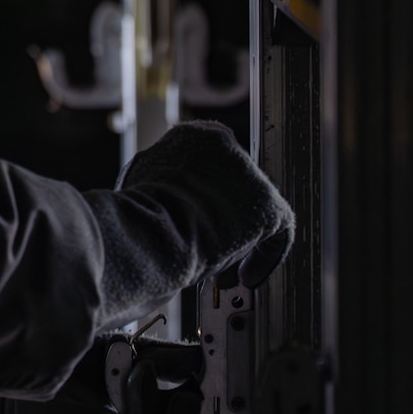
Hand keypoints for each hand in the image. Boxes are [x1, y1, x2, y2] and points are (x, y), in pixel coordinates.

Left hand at [0, 336, 204, 413]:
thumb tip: (201, 357)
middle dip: (197, 409)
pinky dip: (143, 402)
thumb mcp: (123, 353)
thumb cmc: (63, 362)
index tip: (229, 390)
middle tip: (194, 374)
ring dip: (175, 408)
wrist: (15, 366)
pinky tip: (135, 372)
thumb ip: (162, 357)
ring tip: (160, 372)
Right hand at [86, 122, 295, 326]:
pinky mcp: (267, 203)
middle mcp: (222, 145)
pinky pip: (277, 233)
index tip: (194, 221)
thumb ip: (160, 185)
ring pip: (252, 209)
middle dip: (222, 220)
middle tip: (211, 249)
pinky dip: (266, 256)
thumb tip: (162, 204)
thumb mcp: (140, 186)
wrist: (150, 235)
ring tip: (224, 270)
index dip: (201, 198)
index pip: (205, 165)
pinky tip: (248, 276)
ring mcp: (247, 172)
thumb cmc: (135, 218)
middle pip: (232, 186)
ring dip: (240, 240)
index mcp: (188, 137)